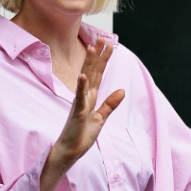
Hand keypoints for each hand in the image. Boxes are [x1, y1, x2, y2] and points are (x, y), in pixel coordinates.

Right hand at [54, 35, 124, 165]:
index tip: (110, 45)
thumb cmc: (81, 136)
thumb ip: (110, 104)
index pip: (98, 75)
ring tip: (93, 48)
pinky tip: (83, 76)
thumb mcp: (100, 119)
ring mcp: (79, 104)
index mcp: (90, 98)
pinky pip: (79, 98)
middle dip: (98, 55)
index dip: (104, 60)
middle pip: (92, 72)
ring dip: (89, 64)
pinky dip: (81, 87)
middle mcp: (84, 97)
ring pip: (85, 80)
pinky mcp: (76, 113)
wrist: (69, 152)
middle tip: (103, 38)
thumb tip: (122, 90)